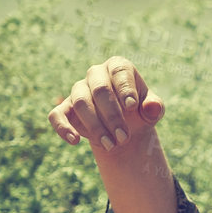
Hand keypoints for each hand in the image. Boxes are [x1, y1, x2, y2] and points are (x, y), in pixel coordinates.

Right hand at [47, 56, 164, 153]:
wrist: (124, 129)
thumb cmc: (139, 113)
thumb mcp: (152, 111)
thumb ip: (154, 107)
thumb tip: (152, 107)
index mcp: (118, 67)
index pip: (119, 71)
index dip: (124, 88)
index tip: (132, 108)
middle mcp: (96, 74)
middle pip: (100, 89)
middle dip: (112, 116)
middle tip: (124, 138)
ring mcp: (79, 90)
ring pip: (80, 102)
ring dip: (96, 126)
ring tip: (111, 145)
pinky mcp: (66, 108)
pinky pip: (57, 115)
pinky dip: (63, 128)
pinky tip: (75, 141)